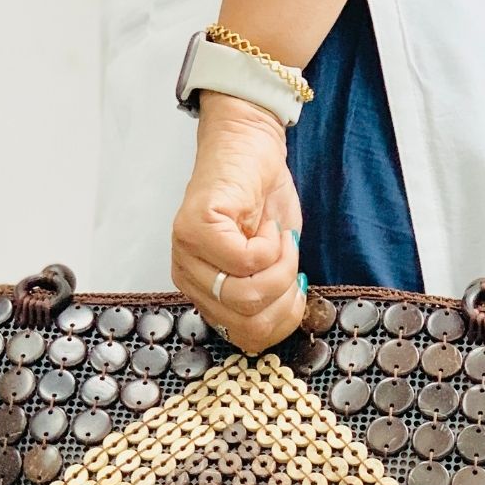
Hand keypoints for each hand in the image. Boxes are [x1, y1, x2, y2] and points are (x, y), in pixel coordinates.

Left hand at [171, 91, 306, 354]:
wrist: (251, 146)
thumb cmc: (263, 202)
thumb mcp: (274, 264)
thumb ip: (270, 300)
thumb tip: (282, 325)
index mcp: (205, 295)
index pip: (248, 338)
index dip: (284, 319)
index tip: (296, 291)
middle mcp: (189, 279)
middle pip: (251, 321)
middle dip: (286, 292)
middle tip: (290, 258)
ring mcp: (188, 255)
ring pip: (248, 294)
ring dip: (281, 266)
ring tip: (279, 239)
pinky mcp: (196, 229)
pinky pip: (247, 261)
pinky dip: (272, 244)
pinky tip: (266, 224)